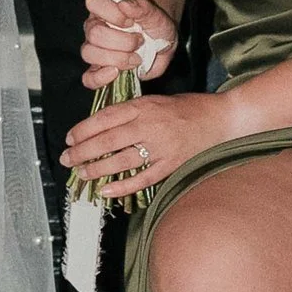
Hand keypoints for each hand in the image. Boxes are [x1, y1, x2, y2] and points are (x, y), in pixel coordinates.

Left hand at [61, 86, 224, 198]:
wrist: (224, 119)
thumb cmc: (191, 108)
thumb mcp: (158, 101)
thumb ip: (134, 111)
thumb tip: (105, 124)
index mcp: (144, 106)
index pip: (105, 118)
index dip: (83, 129)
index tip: (70, 138)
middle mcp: (149, 125)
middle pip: (107, 140)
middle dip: (83, 151)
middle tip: (68, 159)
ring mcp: (161, 147)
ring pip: (120, 160)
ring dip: (97, 169)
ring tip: (82, 174)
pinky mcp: (172, 165)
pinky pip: (142, 178)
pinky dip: (123, 186)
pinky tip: (106, 190)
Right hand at [82, 0, 176, 86]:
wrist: (161, 46)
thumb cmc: (155, 26)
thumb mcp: (156, 15)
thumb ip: (142, 7)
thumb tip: (124, 5)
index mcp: (104, 7)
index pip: (94, 1)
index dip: (112, 13)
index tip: (131, 22)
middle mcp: (94, 26)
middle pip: (94, 33)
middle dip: (122, 41)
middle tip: (140, 42)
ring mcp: (93, 49)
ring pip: (89, 53)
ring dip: (116, 58)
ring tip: (136, 58)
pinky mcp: (97, 70)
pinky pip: (88, 78)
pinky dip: (100, 78)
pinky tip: (115, 73)